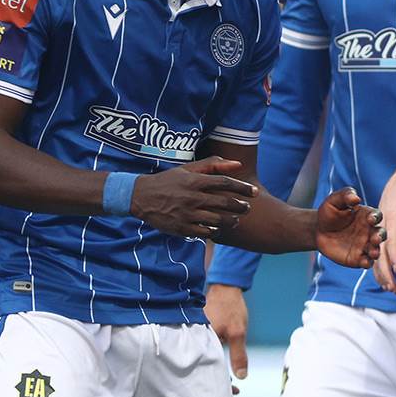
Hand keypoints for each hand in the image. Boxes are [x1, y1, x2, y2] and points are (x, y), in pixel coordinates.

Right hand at [130, 156, 256, 237]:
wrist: (141, 197)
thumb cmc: (169, 181)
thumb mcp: (188, 168)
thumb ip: (213, 164)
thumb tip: (238, 164)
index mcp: (194, 181)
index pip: (225, 183)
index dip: (242, 188)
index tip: (254, 192)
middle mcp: (192, 197)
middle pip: (224, 203)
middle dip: (241, 206)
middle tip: (248, 207)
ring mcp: (186, 214)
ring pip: (217, 220)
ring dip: (231, 220)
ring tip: (236, 220)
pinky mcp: (180, 228)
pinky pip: (204, 233)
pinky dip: (215, 231)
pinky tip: (218, 228)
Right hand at [204, 284, 248, 390]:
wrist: (226, 287)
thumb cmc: (231, 307)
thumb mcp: (238, 332)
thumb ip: (238, 355)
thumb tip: (242, 377)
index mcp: (201, 343)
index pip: (208, 370)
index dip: (222, 384)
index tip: (234, 391)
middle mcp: (193, 341)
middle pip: (202, 368)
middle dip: (216, 380)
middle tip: (232, 390)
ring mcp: (195, 337)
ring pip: (203, 359)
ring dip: (214, 369)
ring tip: (227, 381)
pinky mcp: (198, 333)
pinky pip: (203, 350)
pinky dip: (211, 358)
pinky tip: (220, 364)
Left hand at [314, 188, 385, 268]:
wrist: (318, 231)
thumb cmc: (328, 213)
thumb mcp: (334, 201)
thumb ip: (345, 196)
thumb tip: (356, 198)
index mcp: (367, 216)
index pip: (376, 216)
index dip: (375, 217)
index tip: (370, 219)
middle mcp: (369, 231)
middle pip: (381, 234)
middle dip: (380, 236)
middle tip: (376, 238)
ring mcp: (364, 245)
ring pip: (376, 249)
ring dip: (377, 251)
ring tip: (373, 252)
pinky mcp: (358, 258)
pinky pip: (366, 262)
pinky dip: (367, 263)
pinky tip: (364, 262)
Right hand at [373, 169, 395, 293]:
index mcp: (391, 219)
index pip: (392, 241)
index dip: (395, 256)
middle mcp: (381, 228)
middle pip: (380, 253)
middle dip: (385, 272)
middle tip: (393, 288)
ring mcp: (377, 233)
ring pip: (376, 257)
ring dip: (382, 274)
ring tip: (393, 290)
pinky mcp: (377, 237)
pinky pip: (377, 255)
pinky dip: (380, 269)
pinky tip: (387, 282)